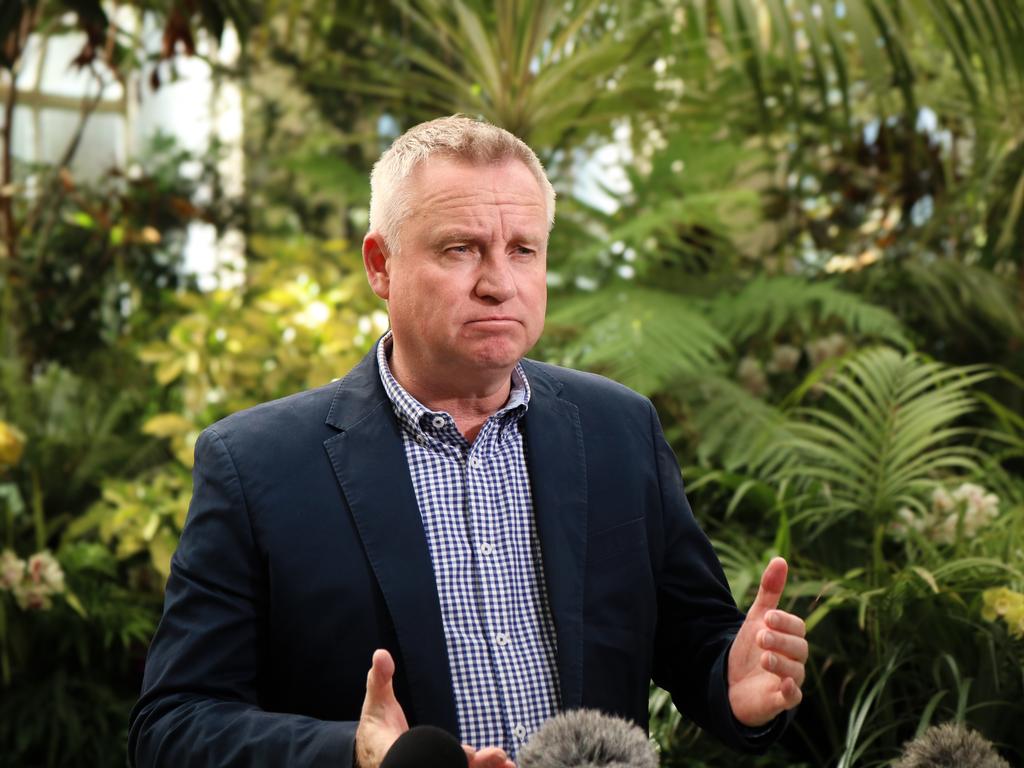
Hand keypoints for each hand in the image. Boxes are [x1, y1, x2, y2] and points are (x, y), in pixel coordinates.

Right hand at [355, 649, 514, 767]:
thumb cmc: (376, 728)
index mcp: (394, 753)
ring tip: (504, 761)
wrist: (374, 755)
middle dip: (468, 765)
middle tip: (492, 755)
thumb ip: (379, 679)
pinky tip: (504, 765)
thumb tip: (381, 653)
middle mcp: (412, 766)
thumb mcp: (375, 702)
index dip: (440, 754)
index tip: (467, 751)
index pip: (416, 757)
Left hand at [727, 557, 806, 726]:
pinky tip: (783, 685)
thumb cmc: (750, 648)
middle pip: (799, 648)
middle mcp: (794, 659)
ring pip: (795, 672)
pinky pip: (793, 698)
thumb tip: (780, 559)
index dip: (785, 622)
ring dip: (781, 664)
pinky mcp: (779, 701)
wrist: (731, 682)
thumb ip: (769, 591)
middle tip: (760, 636)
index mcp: (790, 638)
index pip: (798, 627)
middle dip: (781, 641)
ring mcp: (789, 680)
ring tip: (763, 657)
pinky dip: (791, 692)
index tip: (768, 617)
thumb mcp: (757, 618)